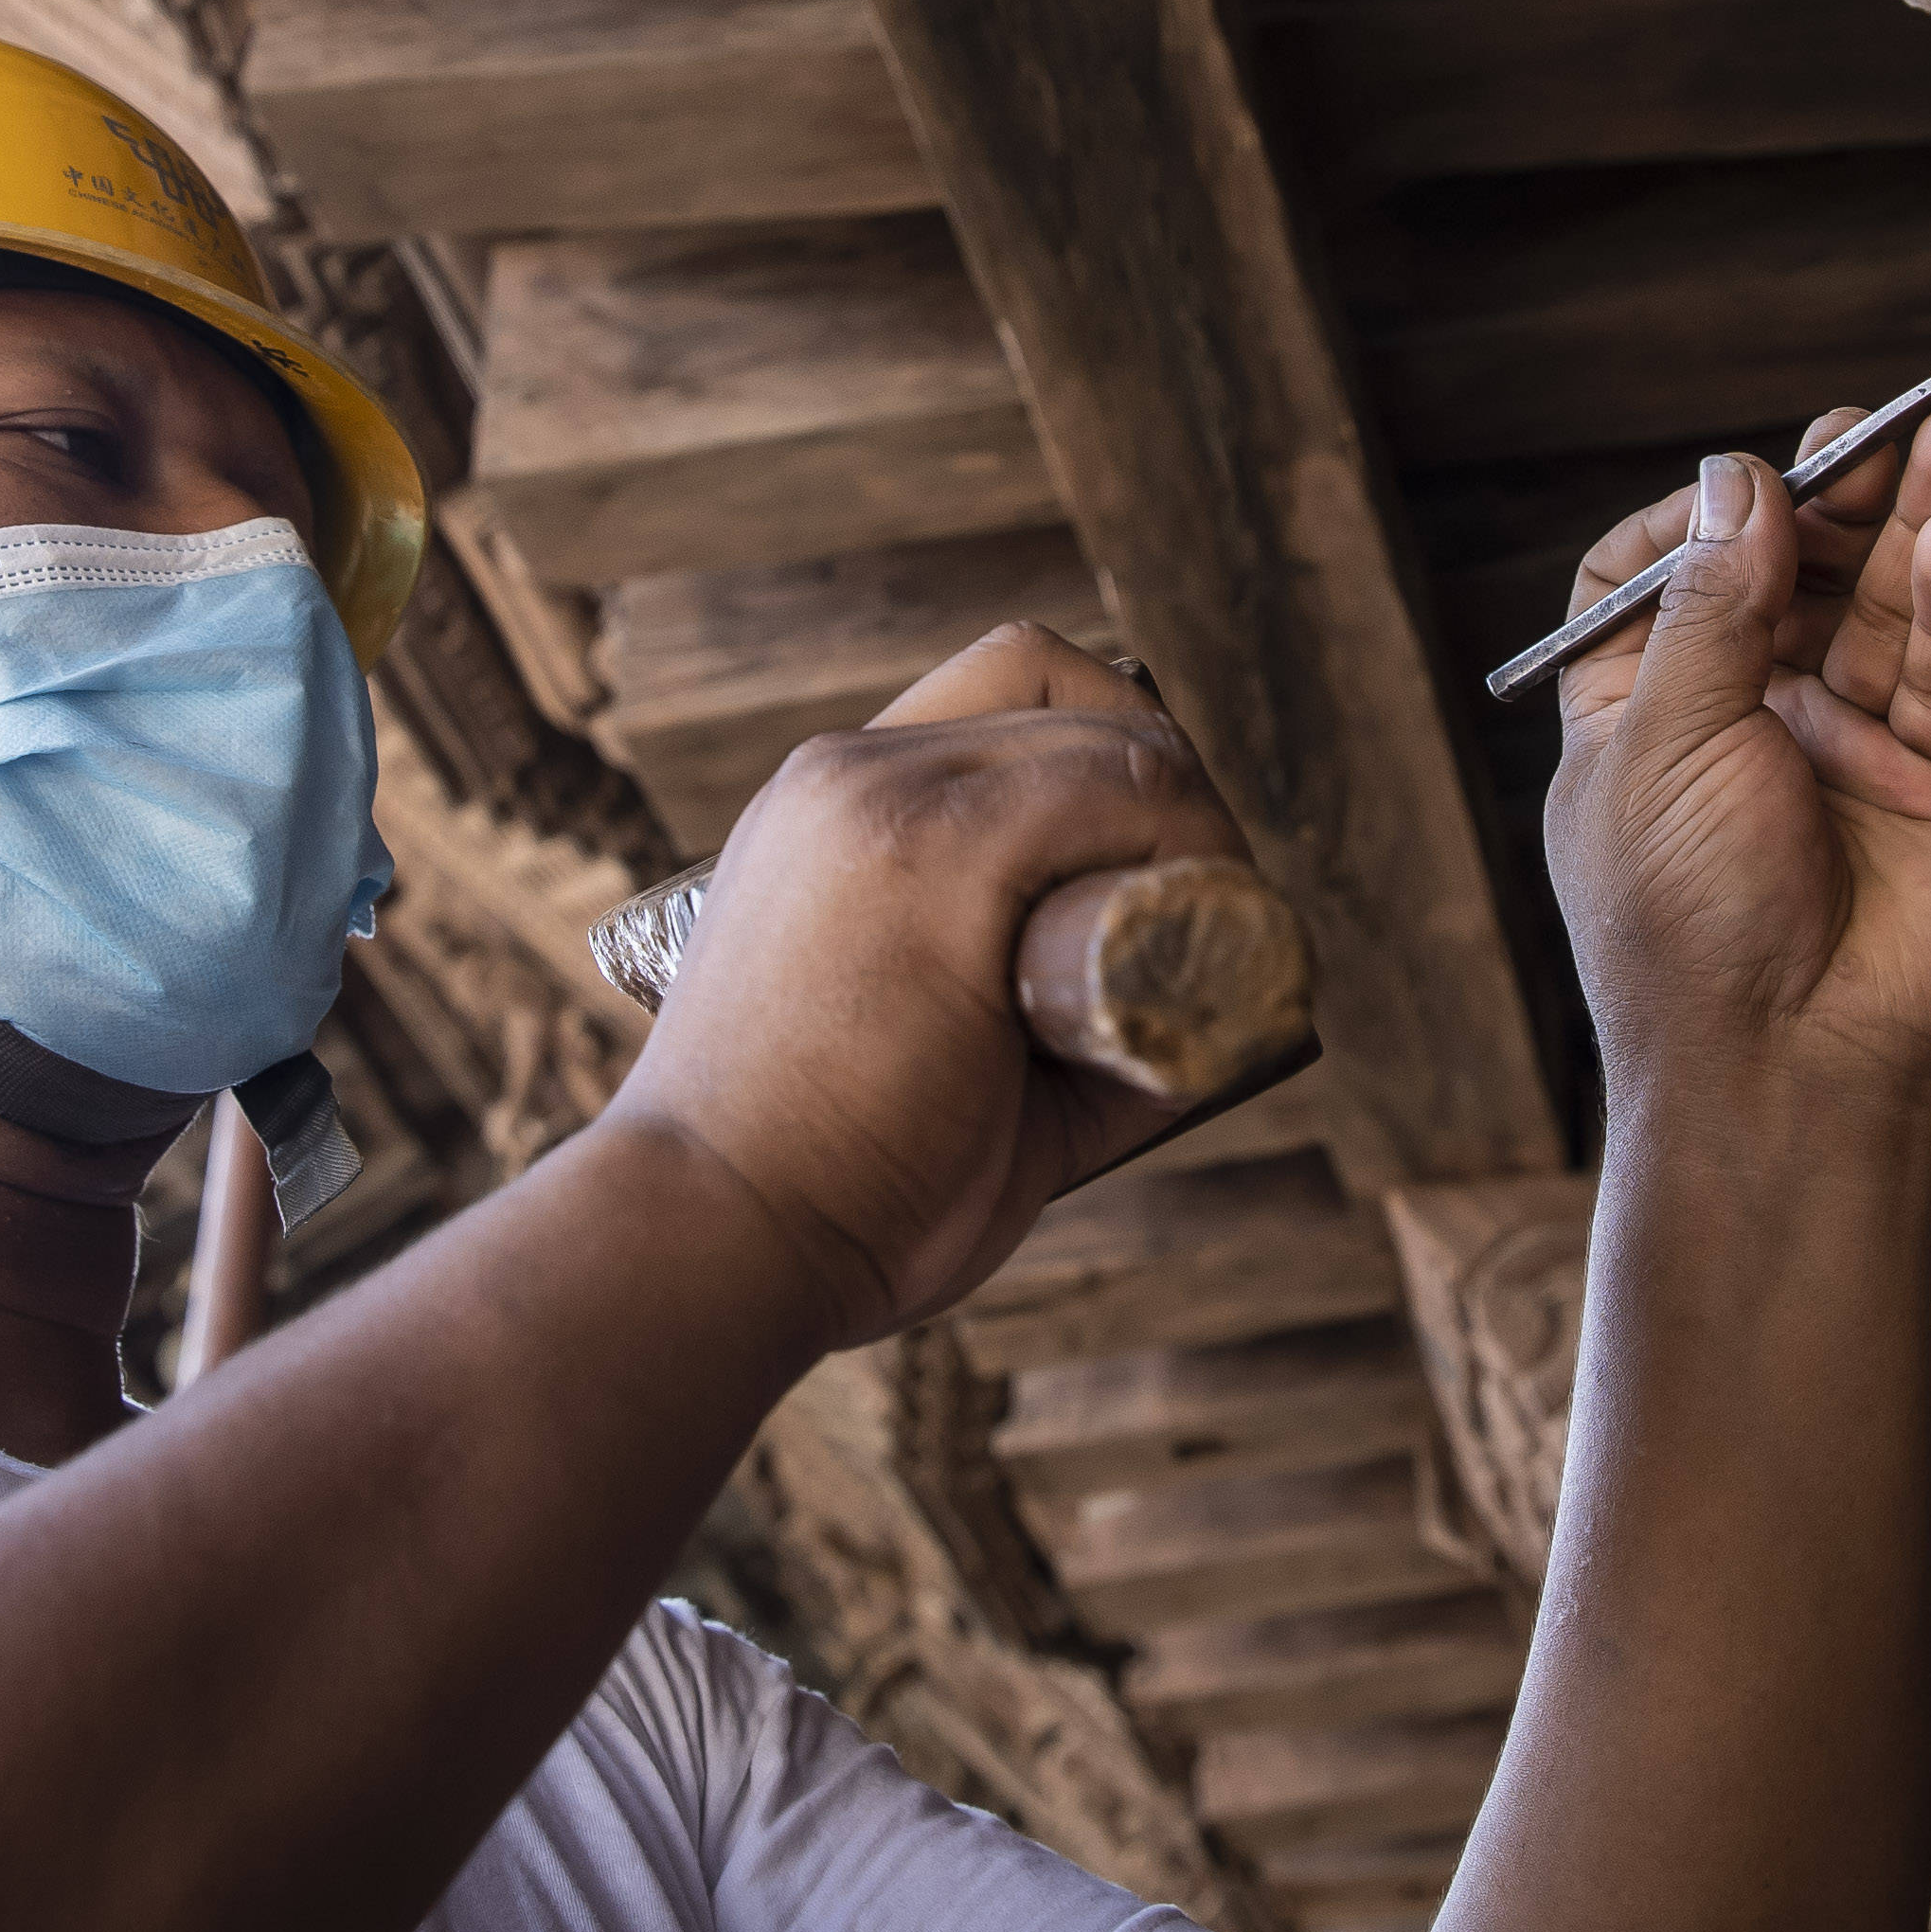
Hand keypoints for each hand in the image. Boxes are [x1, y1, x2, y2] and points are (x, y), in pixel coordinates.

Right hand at [596, 628, 1247, 1354]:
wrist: (711, 1243)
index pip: (1002, 696)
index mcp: (829, 808)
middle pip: (1061, 688)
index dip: (1105, 757)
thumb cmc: (822, 1194)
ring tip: (1219, 928)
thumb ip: (1042, 1024)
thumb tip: (1199, 1027)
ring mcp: (885, 803)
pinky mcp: (934, 856)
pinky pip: (1119, 788)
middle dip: (1167, 779)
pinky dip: (1193, 843)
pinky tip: (1210, 919)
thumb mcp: (925, 1054)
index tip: (1155, 873)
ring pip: (1108, 733)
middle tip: (1214, 907)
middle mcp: (849, 775)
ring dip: (1191, 817)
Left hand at [1545, 395, 1930, 1118]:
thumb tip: (1735, 482)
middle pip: (1794, 574)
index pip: (1664, 578)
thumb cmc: (1684, 927)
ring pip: (1888, 609)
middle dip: (1833, 497)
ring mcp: (1853, 749)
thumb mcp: (1661, 743)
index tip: (1742, 486)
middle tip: (1874, 431)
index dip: (1699, 520)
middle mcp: (1751, 719)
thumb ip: (1710, 606)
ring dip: (1916, 518)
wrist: (1785, 1074)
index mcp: (1646, 713)